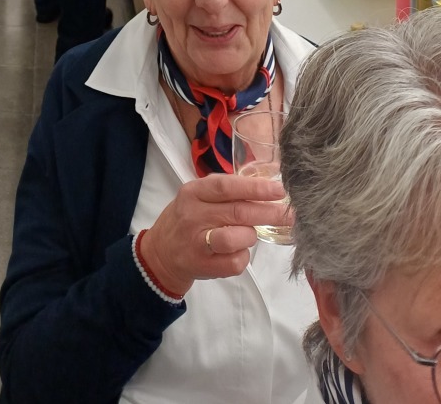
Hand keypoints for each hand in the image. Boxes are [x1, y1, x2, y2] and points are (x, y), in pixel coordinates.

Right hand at [141, 173, 289, 297]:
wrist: (161, 253)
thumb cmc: (186, 219)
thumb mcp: (197, 197)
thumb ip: (225, 190)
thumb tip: (266, 184)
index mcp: (193, 192)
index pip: (227, 187)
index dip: (255, 188)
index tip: (279, 189)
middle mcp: (194, 215)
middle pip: (238, 212)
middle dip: (268, 213)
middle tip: (290, 215)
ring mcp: (198, 242)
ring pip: (239, 238)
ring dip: (251, 237)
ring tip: (248, 235)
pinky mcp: (204, 266)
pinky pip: (236, 262)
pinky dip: (243, 257)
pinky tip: (237, 251)